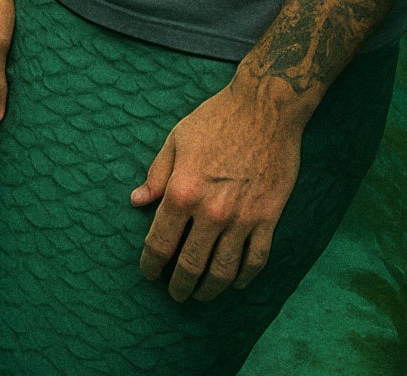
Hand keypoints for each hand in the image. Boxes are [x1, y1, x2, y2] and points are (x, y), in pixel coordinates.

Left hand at [131, 76, 307, 302]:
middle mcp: (211, 212)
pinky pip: (256, 261)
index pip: (160, 242)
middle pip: (191, 264)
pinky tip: (235, 283)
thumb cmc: (214, 120)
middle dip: (179, 285)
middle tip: (174, 294)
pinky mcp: (269, 220)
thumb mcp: (175, 141)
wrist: (264, 111)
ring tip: (200, 295)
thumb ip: (156, 175)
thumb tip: (137, 202)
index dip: (151, 264)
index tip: (148, 274)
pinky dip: (244, 278)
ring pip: (224, 271)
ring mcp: (243, 219)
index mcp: (182, 191)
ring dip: (210, 289)